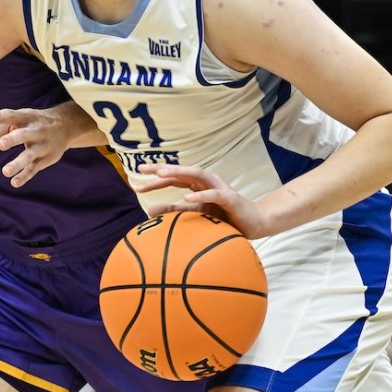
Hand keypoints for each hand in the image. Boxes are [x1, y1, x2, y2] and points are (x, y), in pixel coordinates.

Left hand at [0, 107, 70, 186]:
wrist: (65, 125)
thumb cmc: (32, 123)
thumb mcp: (17, 122)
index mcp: (26, 117)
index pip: (11, 115)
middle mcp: (35, 130)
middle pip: (23, 134)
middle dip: (12, 139)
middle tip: (1, 144)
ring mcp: (42, 145)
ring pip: (30, 155)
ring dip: (18, 163)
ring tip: (5, 172)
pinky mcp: (46, 159)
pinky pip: (34, 168)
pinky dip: (25, 176)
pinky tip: (14, 182)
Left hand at [136, 163, 272, 238]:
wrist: (254, 222)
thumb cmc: (224, 216)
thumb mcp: (195, 213)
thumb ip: (174, 211)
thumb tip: (148, 211)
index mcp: (197, 184)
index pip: (173, 177)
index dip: (155, 179)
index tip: (136, 183)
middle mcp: (206, 181)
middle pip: (181, 170)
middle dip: (162, 169)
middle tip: (141, 169)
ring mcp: (219, 187)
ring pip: (197, 175)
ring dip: (179, 172)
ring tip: (161, 175)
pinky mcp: (230, 198)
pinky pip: (214, 194)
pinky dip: (200, 195)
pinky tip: (187, 197)